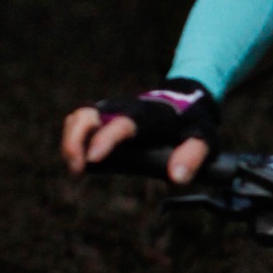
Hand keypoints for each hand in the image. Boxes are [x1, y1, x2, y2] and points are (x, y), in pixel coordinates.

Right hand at [58, 99, 213, 185]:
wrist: (184, 96)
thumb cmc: (192, 122)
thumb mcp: (202, 139)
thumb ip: (192, 156)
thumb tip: (177, 176)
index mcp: (148, 114)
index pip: (123, 123)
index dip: (106, 139)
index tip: (93, 158)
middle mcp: (124, 107)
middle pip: (88, 115)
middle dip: (75, 140)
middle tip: (78, 168)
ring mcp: (111, 109)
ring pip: (78, 117)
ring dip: (70, 142)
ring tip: (76, 168)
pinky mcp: (103, 114)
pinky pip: (78, 122)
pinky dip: (73, 140)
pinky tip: (80, 162)